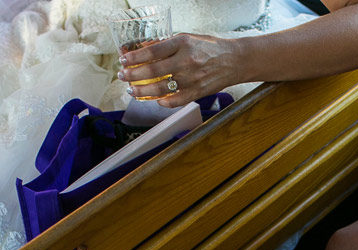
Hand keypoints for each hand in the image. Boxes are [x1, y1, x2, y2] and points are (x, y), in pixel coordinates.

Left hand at [119, 33, 239, 107]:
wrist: (235, 60)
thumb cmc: (210, 48)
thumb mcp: (187, 38)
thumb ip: (166, 45)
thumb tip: (143, 49)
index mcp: (182, 43)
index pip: (152, 51)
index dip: (134, 57)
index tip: (123, 59)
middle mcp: (186, 61)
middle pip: (153, 71)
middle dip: (133, 74)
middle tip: (123, 76)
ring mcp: (192, 78)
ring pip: (161, 88)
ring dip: (143, 90)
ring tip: (132, 90)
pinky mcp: (198, 91)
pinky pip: (177, 100)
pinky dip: (164, 102)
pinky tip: (156, 100)